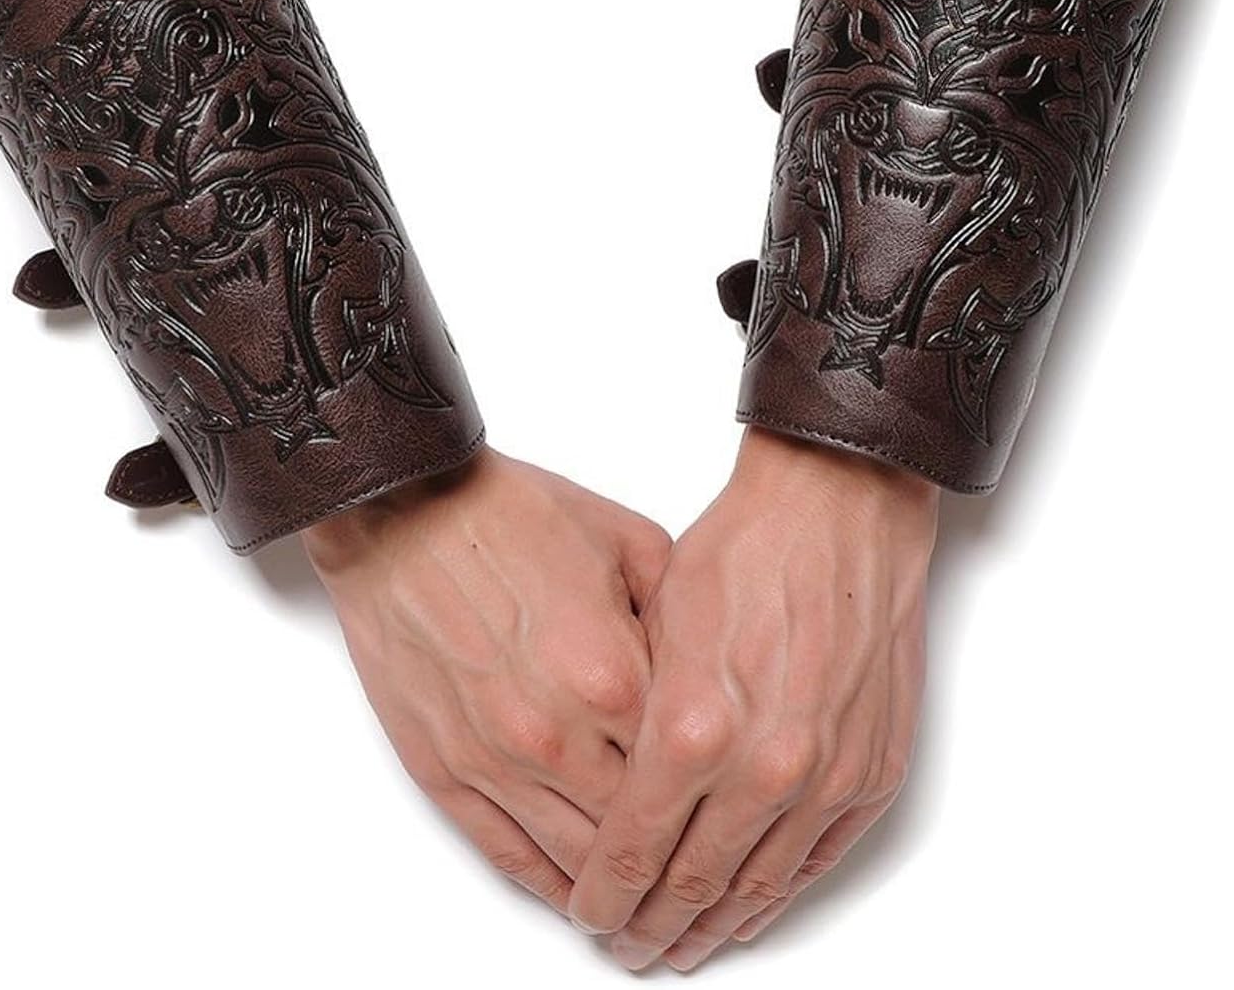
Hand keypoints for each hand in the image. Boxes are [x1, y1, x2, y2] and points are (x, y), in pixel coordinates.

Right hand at [302, 446, 671, 910]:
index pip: (688, 772)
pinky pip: (509, 855)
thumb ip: (680, 614)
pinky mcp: (445, 771)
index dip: (715, 796)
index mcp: (614, 675)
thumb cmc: (510, 515)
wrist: (403, 511)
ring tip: (647, 902)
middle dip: (674, 860)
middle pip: (637, 832)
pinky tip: (578, 893)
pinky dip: (550, 886)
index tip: (735, 811)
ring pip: (577, 861)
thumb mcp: (627, 540)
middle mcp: (559, 734)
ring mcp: (497, 760)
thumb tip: (711, 669)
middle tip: (701, 874)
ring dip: (617, 892)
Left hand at [568, 427, 937, 968]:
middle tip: (623, 946)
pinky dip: (776, 895)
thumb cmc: (742, 550)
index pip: (633, 847)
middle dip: (648, 925)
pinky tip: (747, 909)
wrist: (839, 511)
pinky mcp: (870, 772)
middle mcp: (763, 766)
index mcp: (693, 726)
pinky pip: (815, 861)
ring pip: (757, 886)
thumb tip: (609, 786)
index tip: (587, 913)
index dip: (603, 893)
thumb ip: (635, 717)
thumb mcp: (655, 624)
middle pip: (692, 883)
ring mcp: (824, 776)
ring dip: (711, 926)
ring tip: (678, 946)